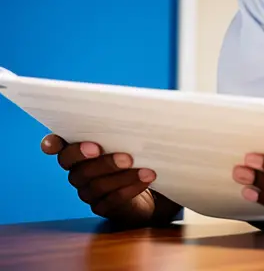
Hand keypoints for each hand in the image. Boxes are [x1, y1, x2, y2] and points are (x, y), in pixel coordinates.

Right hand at [41, 134, 158, 225]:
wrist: (148, 184)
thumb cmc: (135, 154)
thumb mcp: (128, 141)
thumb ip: (120, 133)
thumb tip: (133, 118)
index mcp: (79, 153)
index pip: (59, 148)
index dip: (52, 145)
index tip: (53, 143)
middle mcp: (78, 173)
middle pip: (81, 170)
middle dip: (103, 163)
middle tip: (126, 157)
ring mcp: (88, 192)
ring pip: (98, 186)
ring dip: (123, 176)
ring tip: (145, 170)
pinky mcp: (103, 207)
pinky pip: (113, 200)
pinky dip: (131, 188)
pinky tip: (145, 179)